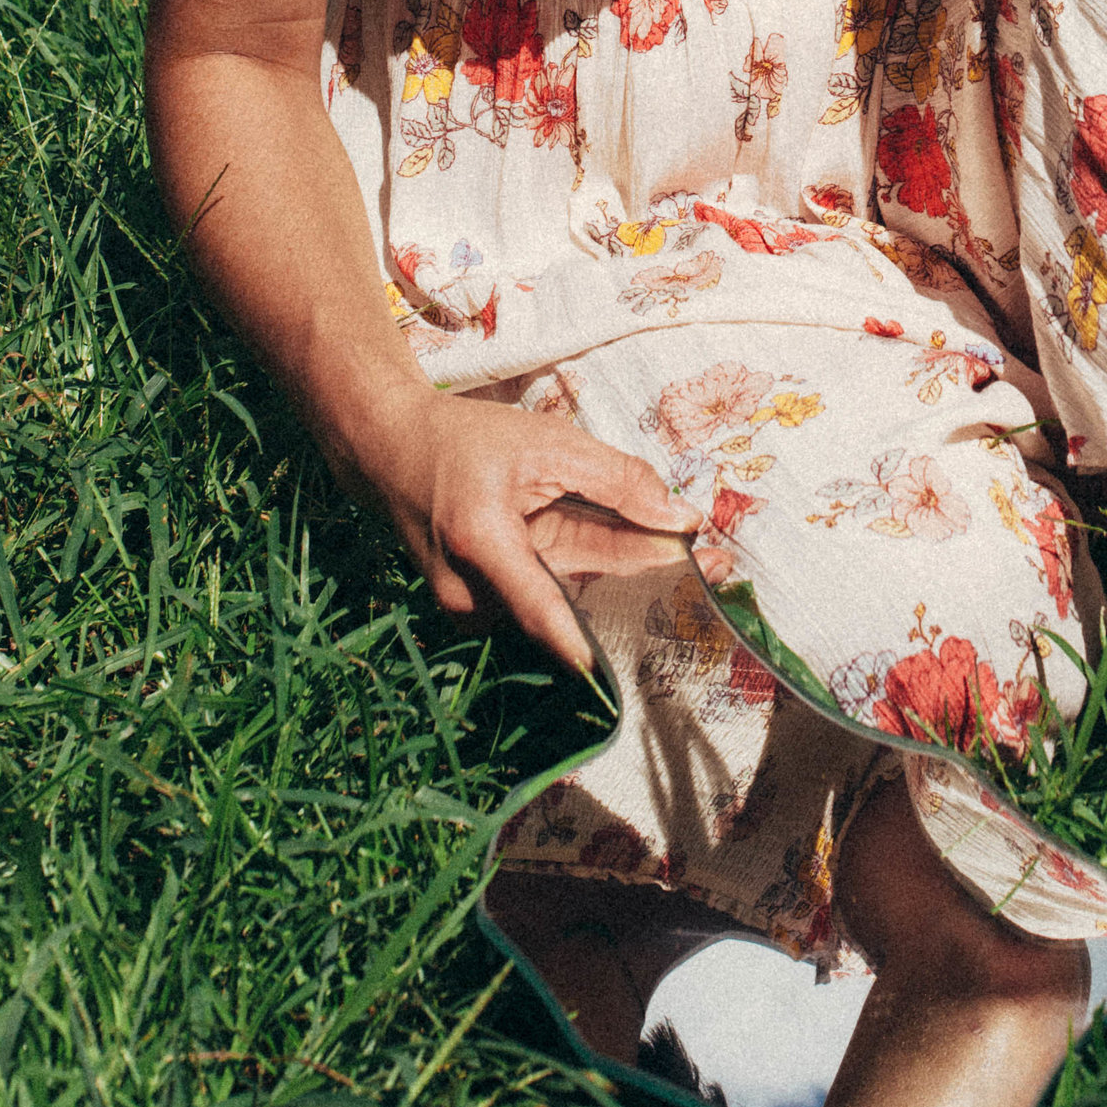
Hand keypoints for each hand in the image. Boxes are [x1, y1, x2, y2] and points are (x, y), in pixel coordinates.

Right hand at [348, 380, 694, 671]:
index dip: (582, 642)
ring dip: (613, 560)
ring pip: (563, 590)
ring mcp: (471, 607)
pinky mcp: (478, 606)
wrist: (391, 450)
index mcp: (482, 544)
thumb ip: (616, 480)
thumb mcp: (546, 442)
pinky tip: (606, 531)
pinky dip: (578, 560)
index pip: (541, 610)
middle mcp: (471, 591)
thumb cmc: (464, 440)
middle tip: (715, 562)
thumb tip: (677, 518)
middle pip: (573, 592)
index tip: (622, 666)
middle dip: (639, 569)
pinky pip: (544, 587)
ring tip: (680, 542)